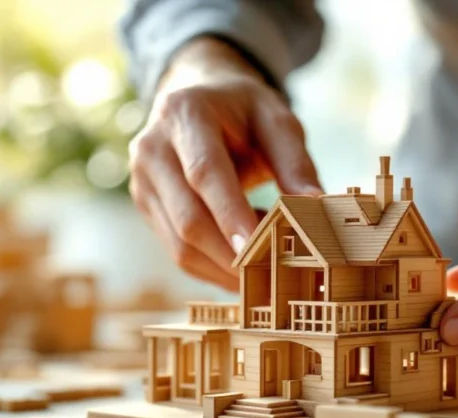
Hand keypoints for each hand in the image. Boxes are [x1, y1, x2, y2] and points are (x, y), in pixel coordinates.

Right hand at [129, 38, 321, 291]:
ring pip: (181, 246)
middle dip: (233, 256)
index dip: (230, 214)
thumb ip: (295, 163)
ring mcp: (143, 182)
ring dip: (226, 268)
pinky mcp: (147, 208)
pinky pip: (179, 253)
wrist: (198, 100)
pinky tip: (245, 264)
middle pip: (189, 219)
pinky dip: (215, 268)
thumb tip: (315, 206)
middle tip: (276, 277)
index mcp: (184, 113)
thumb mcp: (276, 121)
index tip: (258, 249)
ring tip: (266, 266)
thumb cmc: (243, 111)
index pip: (205, 173)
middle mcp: (153, 149)